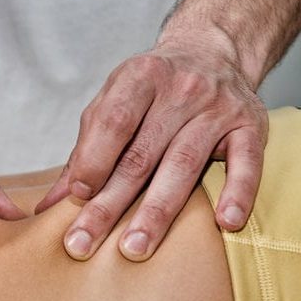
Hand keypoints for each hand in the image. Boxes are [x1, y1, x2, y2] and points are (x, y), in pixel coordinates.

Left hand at [36, 27, 267, 260]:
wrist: (213, 51)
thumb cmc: (153, 88)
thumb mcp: (115, 101)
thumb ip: (86, 149)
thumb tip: (50, 204)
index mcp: (141, 77)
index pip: (114, 121)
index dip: (93, 160)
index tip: (77, 197)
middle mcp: (182, 89)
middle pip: (141, 154)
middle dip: (110, 204)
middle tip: (83, 244)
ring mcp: (218, 107)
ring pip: (184, 166)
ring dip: (157, 212)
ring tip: (135, 248)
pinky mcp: (250, 126)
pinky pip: (247, 164)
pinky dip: (238, 193)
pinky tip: (225, 223)